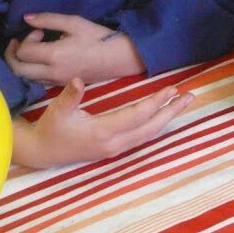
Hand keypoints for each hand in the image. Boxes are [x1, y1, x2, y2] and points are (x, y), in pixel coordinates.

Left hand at [5, 13, 144, 85]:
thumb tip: (26, 17)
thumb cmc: (98, 38)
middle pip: (17, 69)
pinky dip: (31, 71)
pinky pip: (37, 81)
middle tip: (18, 42)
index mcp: (53, 55)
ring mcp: (56, 81)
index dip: (25, 38)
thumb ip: (48, 19)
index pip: (23, 51)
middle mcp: (51, 72)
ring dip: (21, 63)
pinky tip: (40, 60)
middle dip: (12, 54)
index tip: (40, 31)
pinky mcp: (61, 85)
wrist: (119, 58)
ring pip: (25, 78)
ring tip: (30, 50)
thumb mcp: (74, 22)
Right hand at [12, 78, 192, 167]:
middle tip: (190, 96)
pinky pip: (143, 137)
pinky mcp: (115, 149)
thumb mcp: (57, 110)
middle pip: (151, 127)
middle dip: (171, 111)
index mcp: (103, 132)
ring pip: (149, 134)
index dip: (156, 102)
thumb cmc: (51, 127)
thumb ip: (70, 95)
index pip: (137, 116)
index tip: (172, 89)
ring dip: (167, 118)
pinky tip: (164, 116)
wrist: (43, 151)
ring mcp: (116, 149)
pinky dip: (156, 125)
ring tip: (182, 103)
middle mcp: (114, 143)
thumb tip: (78, 81)